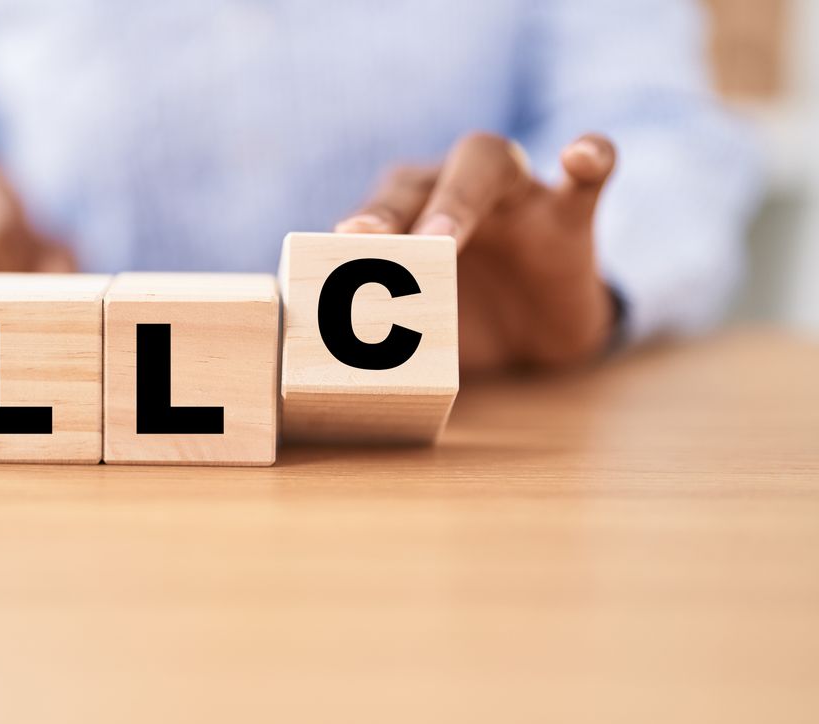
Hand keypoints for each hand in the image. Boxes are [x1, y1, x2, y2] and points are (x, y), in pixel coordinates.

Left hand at [336, 132, 617, 373]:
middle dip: (395, 210)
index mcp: (412, 216)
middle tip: (372, 242)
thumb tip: (324, 377)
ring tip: (443, 235)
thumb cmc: (461, 315)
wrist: (535, 334)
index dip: (361, 222)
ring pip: (489, 163)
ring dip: (460, 195)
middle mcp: (455, 192)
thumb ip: (380, 327)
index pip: (380, 208)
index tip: (339, 241)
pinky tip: (584, 155)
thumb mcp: (420, 323)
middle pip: (422, 180)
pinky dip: (590, 157)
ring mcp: (514, 198)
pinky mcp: (568, 216)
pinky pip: (587, 176)